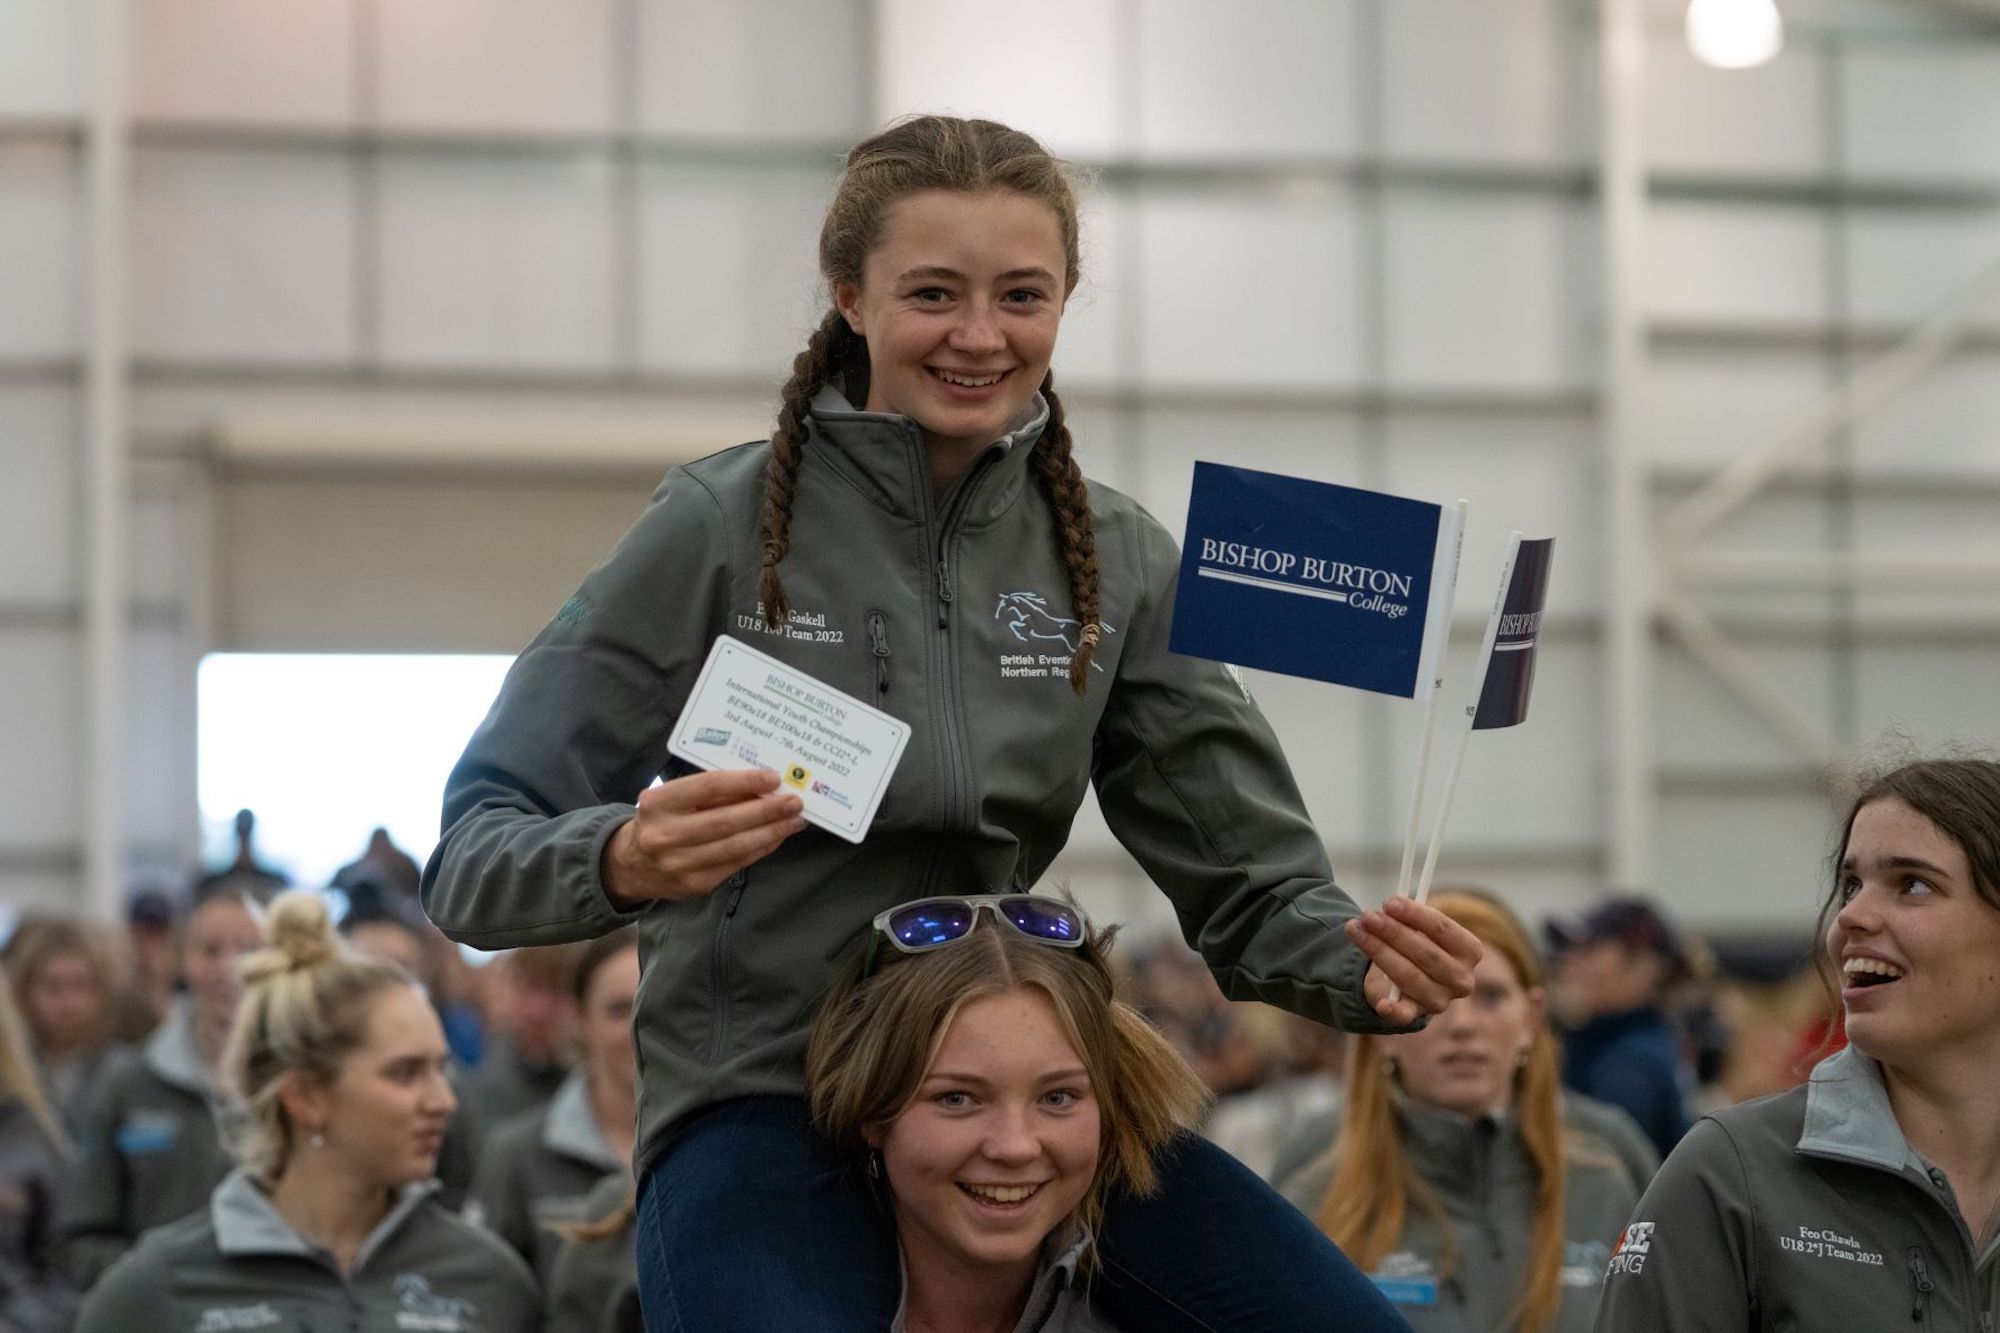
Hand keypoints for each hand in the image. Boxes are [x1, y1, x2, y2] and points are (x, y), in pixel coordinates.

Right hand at [601, 769, 807, 903]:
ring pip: (735, 846)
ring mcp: (679, 864)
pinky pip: (736, 864)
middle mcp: (665, 835)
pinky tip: (776, 837)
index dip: (744, 781)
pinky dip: (760, 848)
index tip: (773, 777)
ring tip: (794, 820)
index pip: (708, 787)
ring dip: (770, 832)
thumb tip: (760, 785)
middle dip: (766, 810)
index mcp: (658, 804)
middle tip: (794, 801)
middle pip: (726, 821)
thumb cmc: (661, 821)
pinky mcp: (695, 885)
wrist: (630, 865)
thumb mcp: (674, 798)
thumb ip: (711, 792)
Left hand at [1345, 896, 1481, 1025]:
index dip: (1415, 914)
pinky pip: (1405, 1015)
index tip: (1389, 902)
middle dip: (1392, 931)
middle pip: (1425, 953)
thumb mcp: (1416, 928)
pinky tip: (1383, 1004)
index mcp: (1469, 951)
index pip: (1442, 929)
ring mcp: (1440, 1000)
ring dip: (1378, 951)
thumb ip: (1409, 918)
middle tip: (1367, 916)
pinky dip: (1394, 1010)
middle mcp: (1461, 979)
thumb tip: (1390, 908)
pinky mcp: (1416, 1014)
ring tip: (1356, 930)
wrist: (1404, 978)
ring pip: (1408, 975)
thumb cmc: (1414, 944)